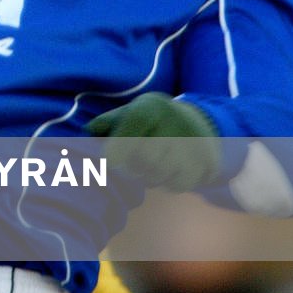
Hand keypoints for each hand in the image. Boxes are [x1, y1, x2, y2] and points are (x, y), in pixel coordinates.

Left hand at [86, 92, 220, 190]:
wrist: (197, 123)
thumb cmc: (149, 122)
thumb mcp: (128, 113)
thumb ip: (104, 124)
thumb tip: (86, 133)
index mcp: (150, 107)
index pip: (128, 135)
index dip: (116, 153)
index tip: (111, 162)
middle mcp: (174, 121)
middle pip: (143, 160)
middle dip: (133, 168)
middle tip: (133, 164)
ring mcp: (194, 143)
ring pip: (159, 175)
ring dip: (149, 177)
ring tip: (151, 166)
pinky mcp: (206, 163)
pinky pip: (177, 185)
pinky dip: (168, 183)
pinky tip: (169, 171)